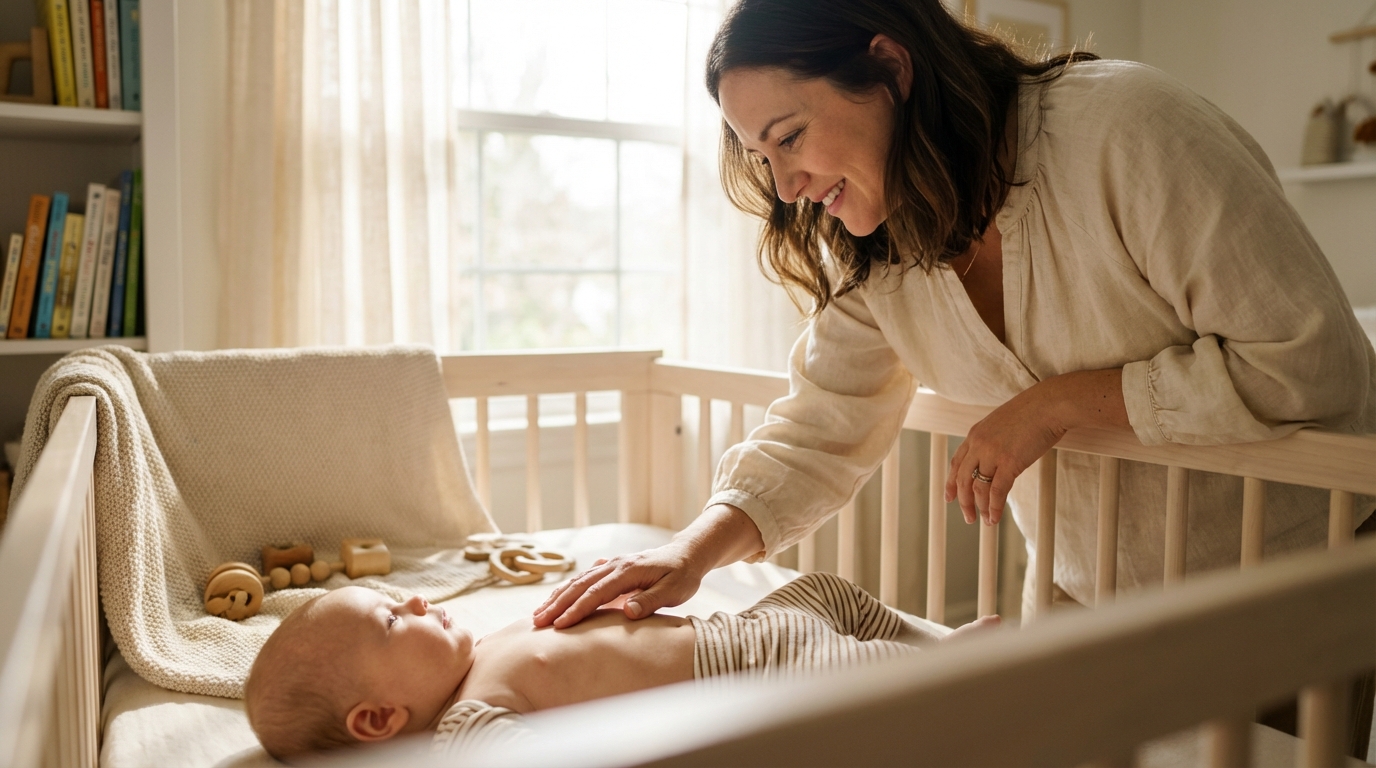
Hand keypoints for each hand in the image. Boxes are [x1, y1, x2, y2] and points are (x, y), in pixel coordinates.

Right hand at [533, 504, 764, 628]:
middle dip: (557, 604)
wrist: (687, 554)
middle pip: (580, 586)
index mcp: (628, 572)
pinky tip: (555, 599)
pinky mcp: (610, 568)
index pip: (596, 593)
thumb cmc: (683, 575)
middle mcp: (615, 565)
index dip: (577, 610)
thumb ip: (651, 600)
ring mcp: (611, 565)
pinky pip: (583, 579)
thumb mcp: (675, 591)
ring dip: (557, 597)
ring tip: (538, 614)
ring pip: (577, 581)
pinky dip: (567, 590)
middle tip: (538, 622)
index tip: (560, 625)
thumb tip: (627, 611)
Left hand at [944, 369, 1127, 525]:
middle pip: (962, 478)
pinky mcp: (1009, 462)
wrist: (1049, 404)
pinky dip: (994, 507)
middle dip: (963, 501)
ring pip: (977, 488)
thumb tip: (997, 458)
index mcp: (975, 433)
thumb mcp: (1003, 423)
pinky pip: (996, 491)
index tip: (949, 497)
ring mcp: (992, 453)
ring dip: (979, 507)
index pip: (956, 462)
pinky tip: (994, 518)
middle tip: (967, 517)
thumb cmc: (1034, 412)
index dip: (951, 482)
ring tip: (984, 521)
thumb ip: (994, 440)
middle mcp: (978, 444)